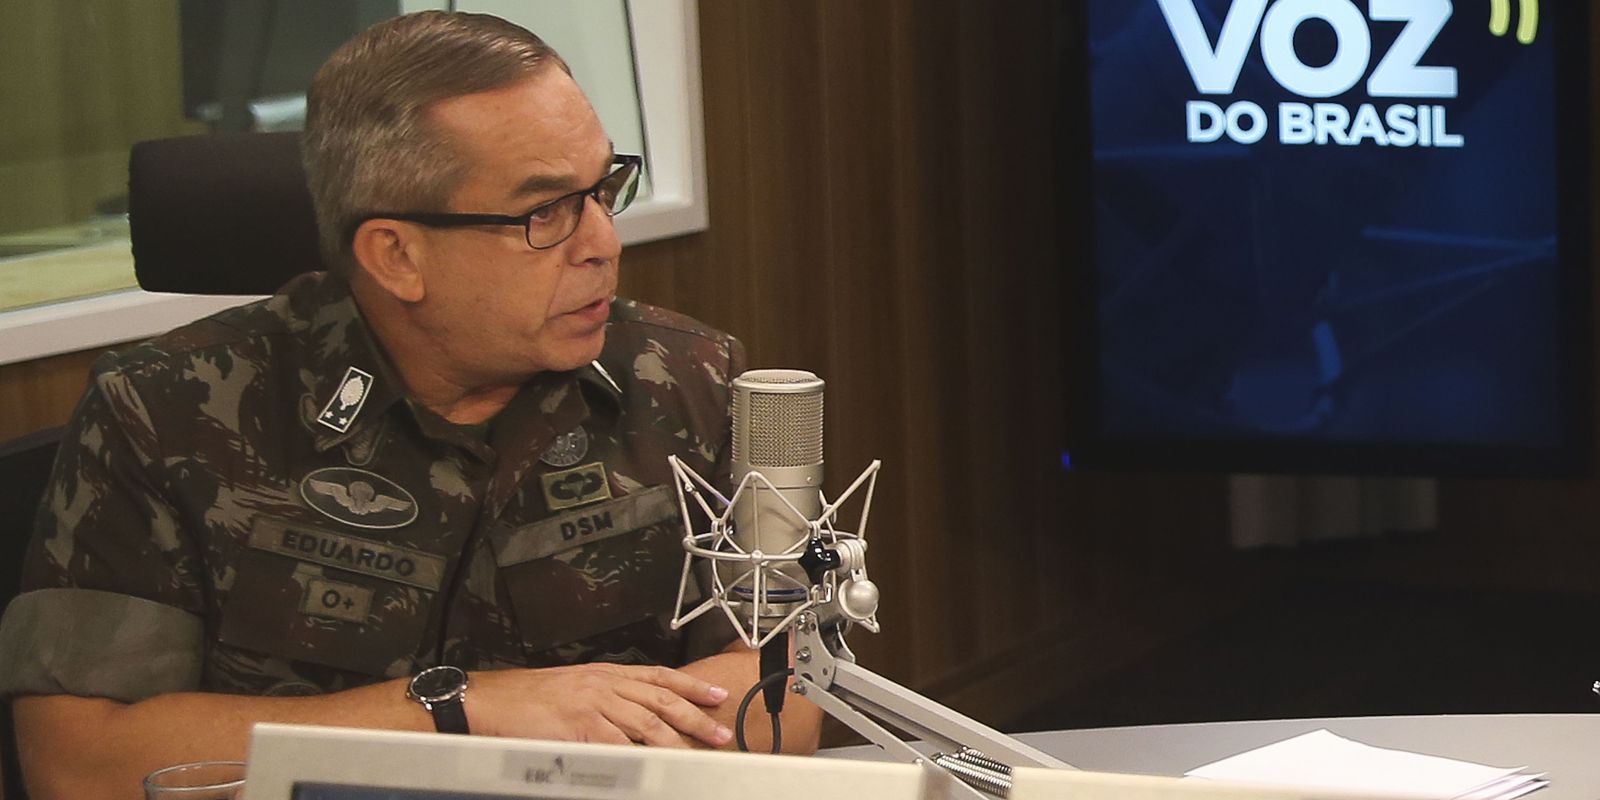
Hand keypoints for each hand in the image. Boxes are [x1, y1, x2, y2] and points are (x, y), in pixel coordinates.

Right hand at [463, 664, 733, 747]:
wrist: (489, 701)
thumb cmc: (525, 698)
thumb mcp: (572, 688)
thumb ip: (603, 700)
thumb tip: (631, 718)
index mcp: (604, 673)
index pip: (659, 676)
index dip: (690, 686)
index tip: (716, 695)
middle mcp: (604, 684)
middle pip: (661, 700)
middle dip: (695, 716)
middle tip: (720, 732)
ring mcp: (593, 704)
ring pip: (646, 722)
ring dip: (676, 740)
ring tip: (697, 755)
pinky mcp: (579, 726)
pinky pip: (616, 744)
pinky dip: (637, 757)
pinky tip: (653, 766)